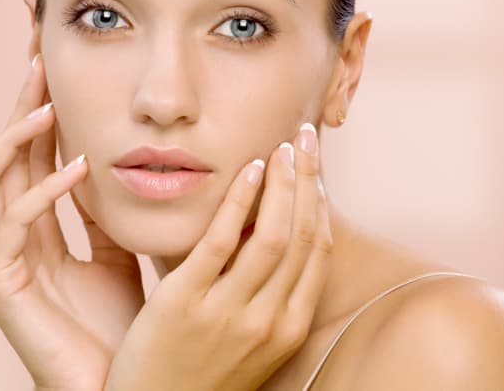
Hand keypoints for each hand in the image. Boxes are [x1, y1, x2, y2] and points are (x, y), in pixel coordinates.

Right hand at [0, 55, 144, 390]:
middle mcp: (14, 238)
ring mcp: (2, 261)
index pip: (34, 156)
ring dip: (17, 138)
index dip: (44, 110)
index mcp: (42, 228)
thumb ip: (107, 213)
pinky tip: (78, 167)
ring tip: (50, 101)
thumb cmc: (122, 324)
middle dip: (21, 106)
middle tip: (41, 57)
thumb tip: (119, 165)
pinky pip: (11, 228)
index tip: (62, 67)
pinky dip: (41, 193)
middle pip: (5, 156)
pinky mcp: (0, 286)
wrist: (120, 384)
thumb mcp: (119, 252)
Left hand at [104, 123, 332, 390]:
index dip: (320, 202)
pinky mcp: (183, 305)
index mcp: (289, 329)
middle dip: (309, 180)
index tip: (315, 167)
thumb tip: (272, 231)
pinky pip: (221, 242)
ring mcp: (227, 315)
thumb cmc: (201, 371)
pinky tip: (249, 170)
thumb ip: (267, 294)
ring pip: (272, 236)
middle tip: (305, 137)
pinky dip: (240, 201)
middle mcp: (268, 322)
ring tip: (282, 147)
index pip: (318, 252)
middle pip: (303, 236)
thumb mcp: (251, 340)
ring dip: (283, 183)